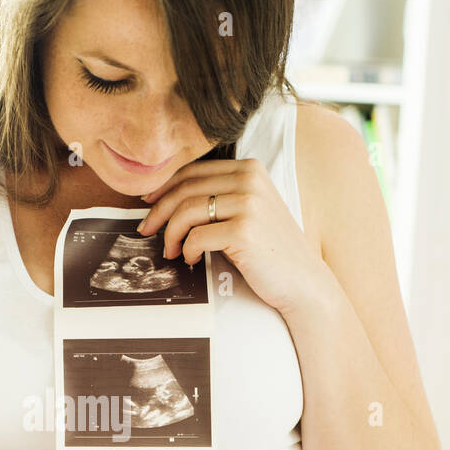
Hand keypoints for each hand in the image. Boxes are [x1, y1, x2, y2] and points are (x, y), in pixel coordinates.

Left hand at [137, 157, 331, 314]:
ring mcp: (249, 203)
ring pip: (186, 211)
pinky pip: (197, 236)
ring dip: (170, 234)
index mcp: (250, 169)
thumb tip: (166, 198)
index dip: (164, 186)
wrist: (302, 281)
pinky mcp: (244, 230)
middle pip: (185, 189)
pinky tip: (190, 260)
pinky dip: (187, 250)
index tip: (148, 203)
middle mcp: (250, 179)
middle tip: (146, 230)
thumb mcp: (247, 212)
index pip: (193, 171)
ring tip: (170, 251)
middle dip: (159, 211)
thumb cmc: (269, 250)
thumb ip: (219, 197)